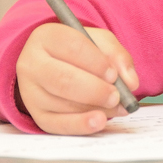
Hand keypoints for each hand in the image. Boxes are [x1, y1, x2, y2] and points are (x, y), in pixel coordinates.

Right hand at [16, 23, 138, 134]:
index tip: (113, 74)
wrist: (55, 64)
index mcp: (46, 37)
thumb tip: (131, 82)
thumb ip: (117, 56)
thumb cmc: (79, 51)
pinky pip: (57, 124)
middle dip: (95, 90)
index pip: (72, 47)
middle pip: (63, 79)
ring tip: (116, 106)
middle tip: (117, 96)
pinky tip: (99, 121)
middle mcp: (32, 63)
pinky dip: (81, 125)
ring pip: (62, 103)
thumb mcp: (99, 42)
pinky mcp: (37, 114)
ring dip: (94, 108)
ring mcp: (31, 91)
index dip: (96, 62)